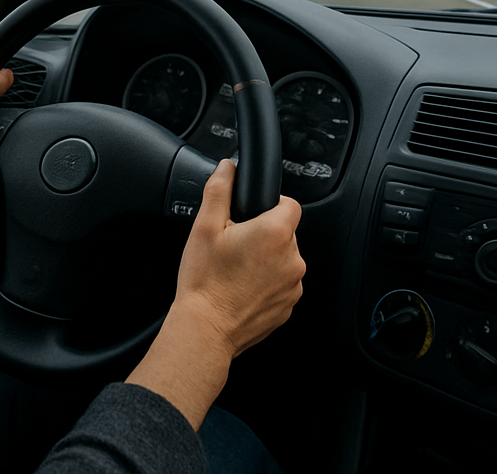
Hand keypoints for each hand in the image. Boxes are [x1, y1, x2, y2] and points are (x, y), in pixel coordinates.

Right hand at [127, 160, 304, 428]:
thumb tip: (228, 167)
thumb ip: (220, 189)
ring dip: (266, 259)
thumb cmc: (205, 281)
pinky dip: (266, 283)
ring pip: (284, 259)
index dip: (271, 204)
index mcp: (275, 233)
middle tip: (234, 244)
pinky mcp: (287, 307)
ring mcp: (292, 286)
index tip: (250, 215)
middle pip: (285, 232)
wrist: (205, 329)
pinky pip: (281, 284)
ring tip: (235, 269)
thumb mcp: (204, 226)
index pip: (290, 204)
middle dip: (263, 233)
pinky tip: (241, 287)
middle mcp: (292, 259)